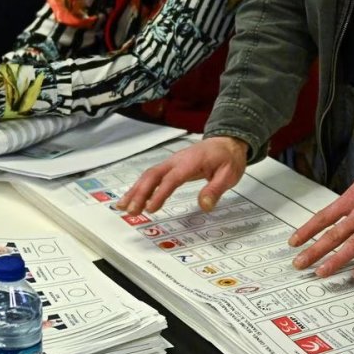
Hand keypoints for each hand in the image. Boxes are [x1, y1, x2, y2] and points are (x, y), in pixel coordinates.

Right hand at [117, 136, 248, 214]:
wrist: (227, 142)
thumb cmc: (228, 158)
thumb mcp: (229, 174)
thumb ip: (216, 189)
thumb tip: (204, 206)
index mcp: (191, 162)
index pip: (172, 178)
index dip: (160, 193)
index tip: (150, 209)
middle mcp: (176, 160)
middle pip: (153, 175)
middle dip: (140, 193)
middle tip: (131, 211)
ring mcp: (171, 163)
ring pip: (149, 175)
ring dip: (135, 191)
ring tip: (123, 208)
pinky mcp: (170, 167)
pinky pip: (152, 176)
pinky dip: (140, 188)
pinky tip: (133, 199)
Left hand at [288, 164, 353, 279]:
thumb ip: (351, 200)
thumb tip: (339, 211)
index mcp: (351, 199)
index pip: (324, 217)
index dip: (307, 230)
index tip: (294, 242)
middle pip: (334, 234)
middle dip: (315, 250)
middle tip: (299, 263)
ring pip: (353, 245)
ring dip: (336, 260)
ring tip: (322, 272)